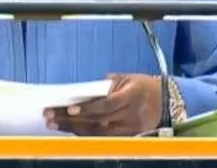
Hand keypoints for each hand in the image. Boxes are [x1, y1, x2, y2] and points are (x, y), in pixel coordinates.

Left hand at [43, 73, 162, 135]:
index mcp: (131, 96)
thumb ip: (107, 84)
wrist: (166, 102)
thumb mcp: (129, 78)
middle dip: (71, 119)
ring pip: (97, 132)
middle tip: (50, 116)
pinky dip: (85, 134)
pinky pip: (102, 138)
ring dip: (73, 128)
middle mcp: (130, 115)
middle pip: (97, 120)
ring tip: (54, 124)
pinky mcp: (127, 137)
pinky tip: (71, 130)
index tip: (68, 109)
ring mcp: (129, 129)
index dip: (87, 108)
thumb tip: (84, 89)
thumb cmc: (143, 86)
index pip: (106, 105)